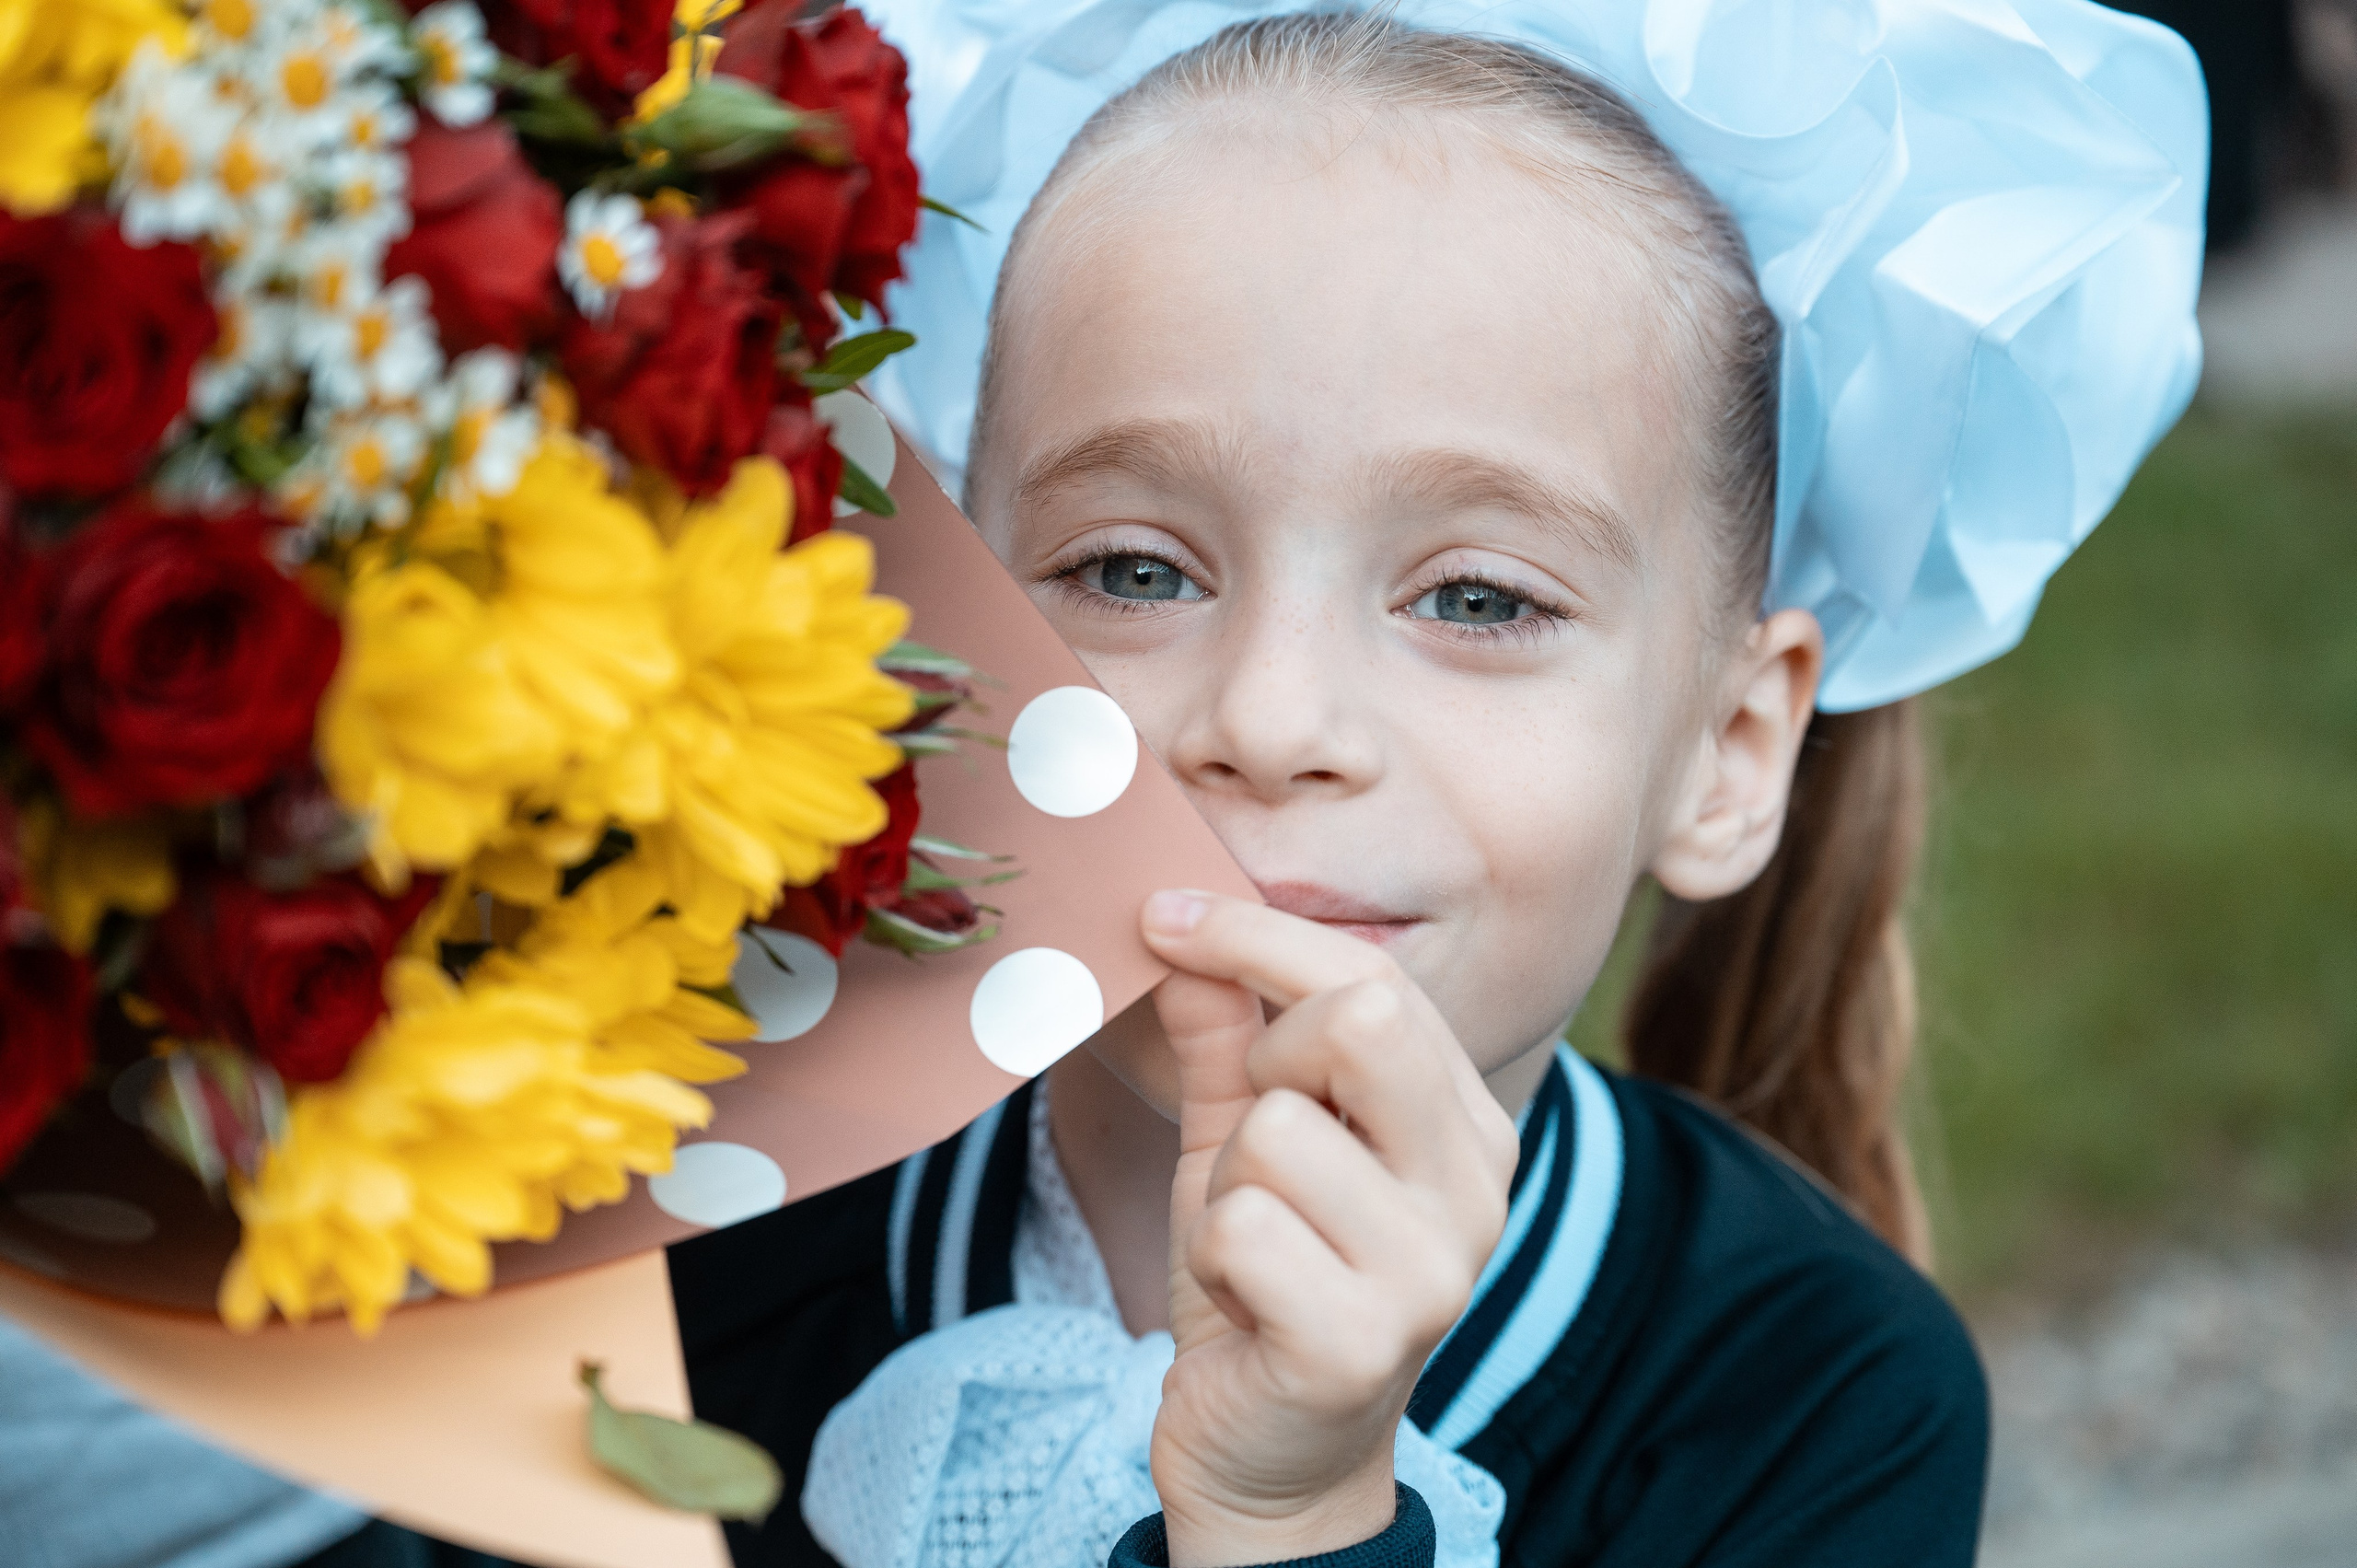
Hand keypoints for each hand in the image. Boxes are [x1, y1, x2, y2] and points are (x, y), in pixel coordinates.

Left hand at [1139, 889, 1518, 1566]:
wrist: (1276, 1458)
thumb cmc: (1269, 1283)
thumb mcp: (1242, 1146)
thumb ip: (1224, 1039)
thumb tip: (1180, 931)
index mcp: (1466, 1124)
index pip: (1373, 976)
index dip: (1258, 933)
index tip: (1164, 915)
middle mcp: (1478, 1188)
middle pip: (1361, 1018)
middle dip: (1266, 1057)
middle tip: (1251, 1135)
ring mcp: (1432, 1270)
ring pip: (1274, 1130)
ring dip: (1227, 1185)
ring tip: (1253, 1245)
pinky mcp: (1362, 1343)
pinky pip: (1241, 1227)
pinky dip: (1213, 1258)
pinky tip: (1247, 1303)